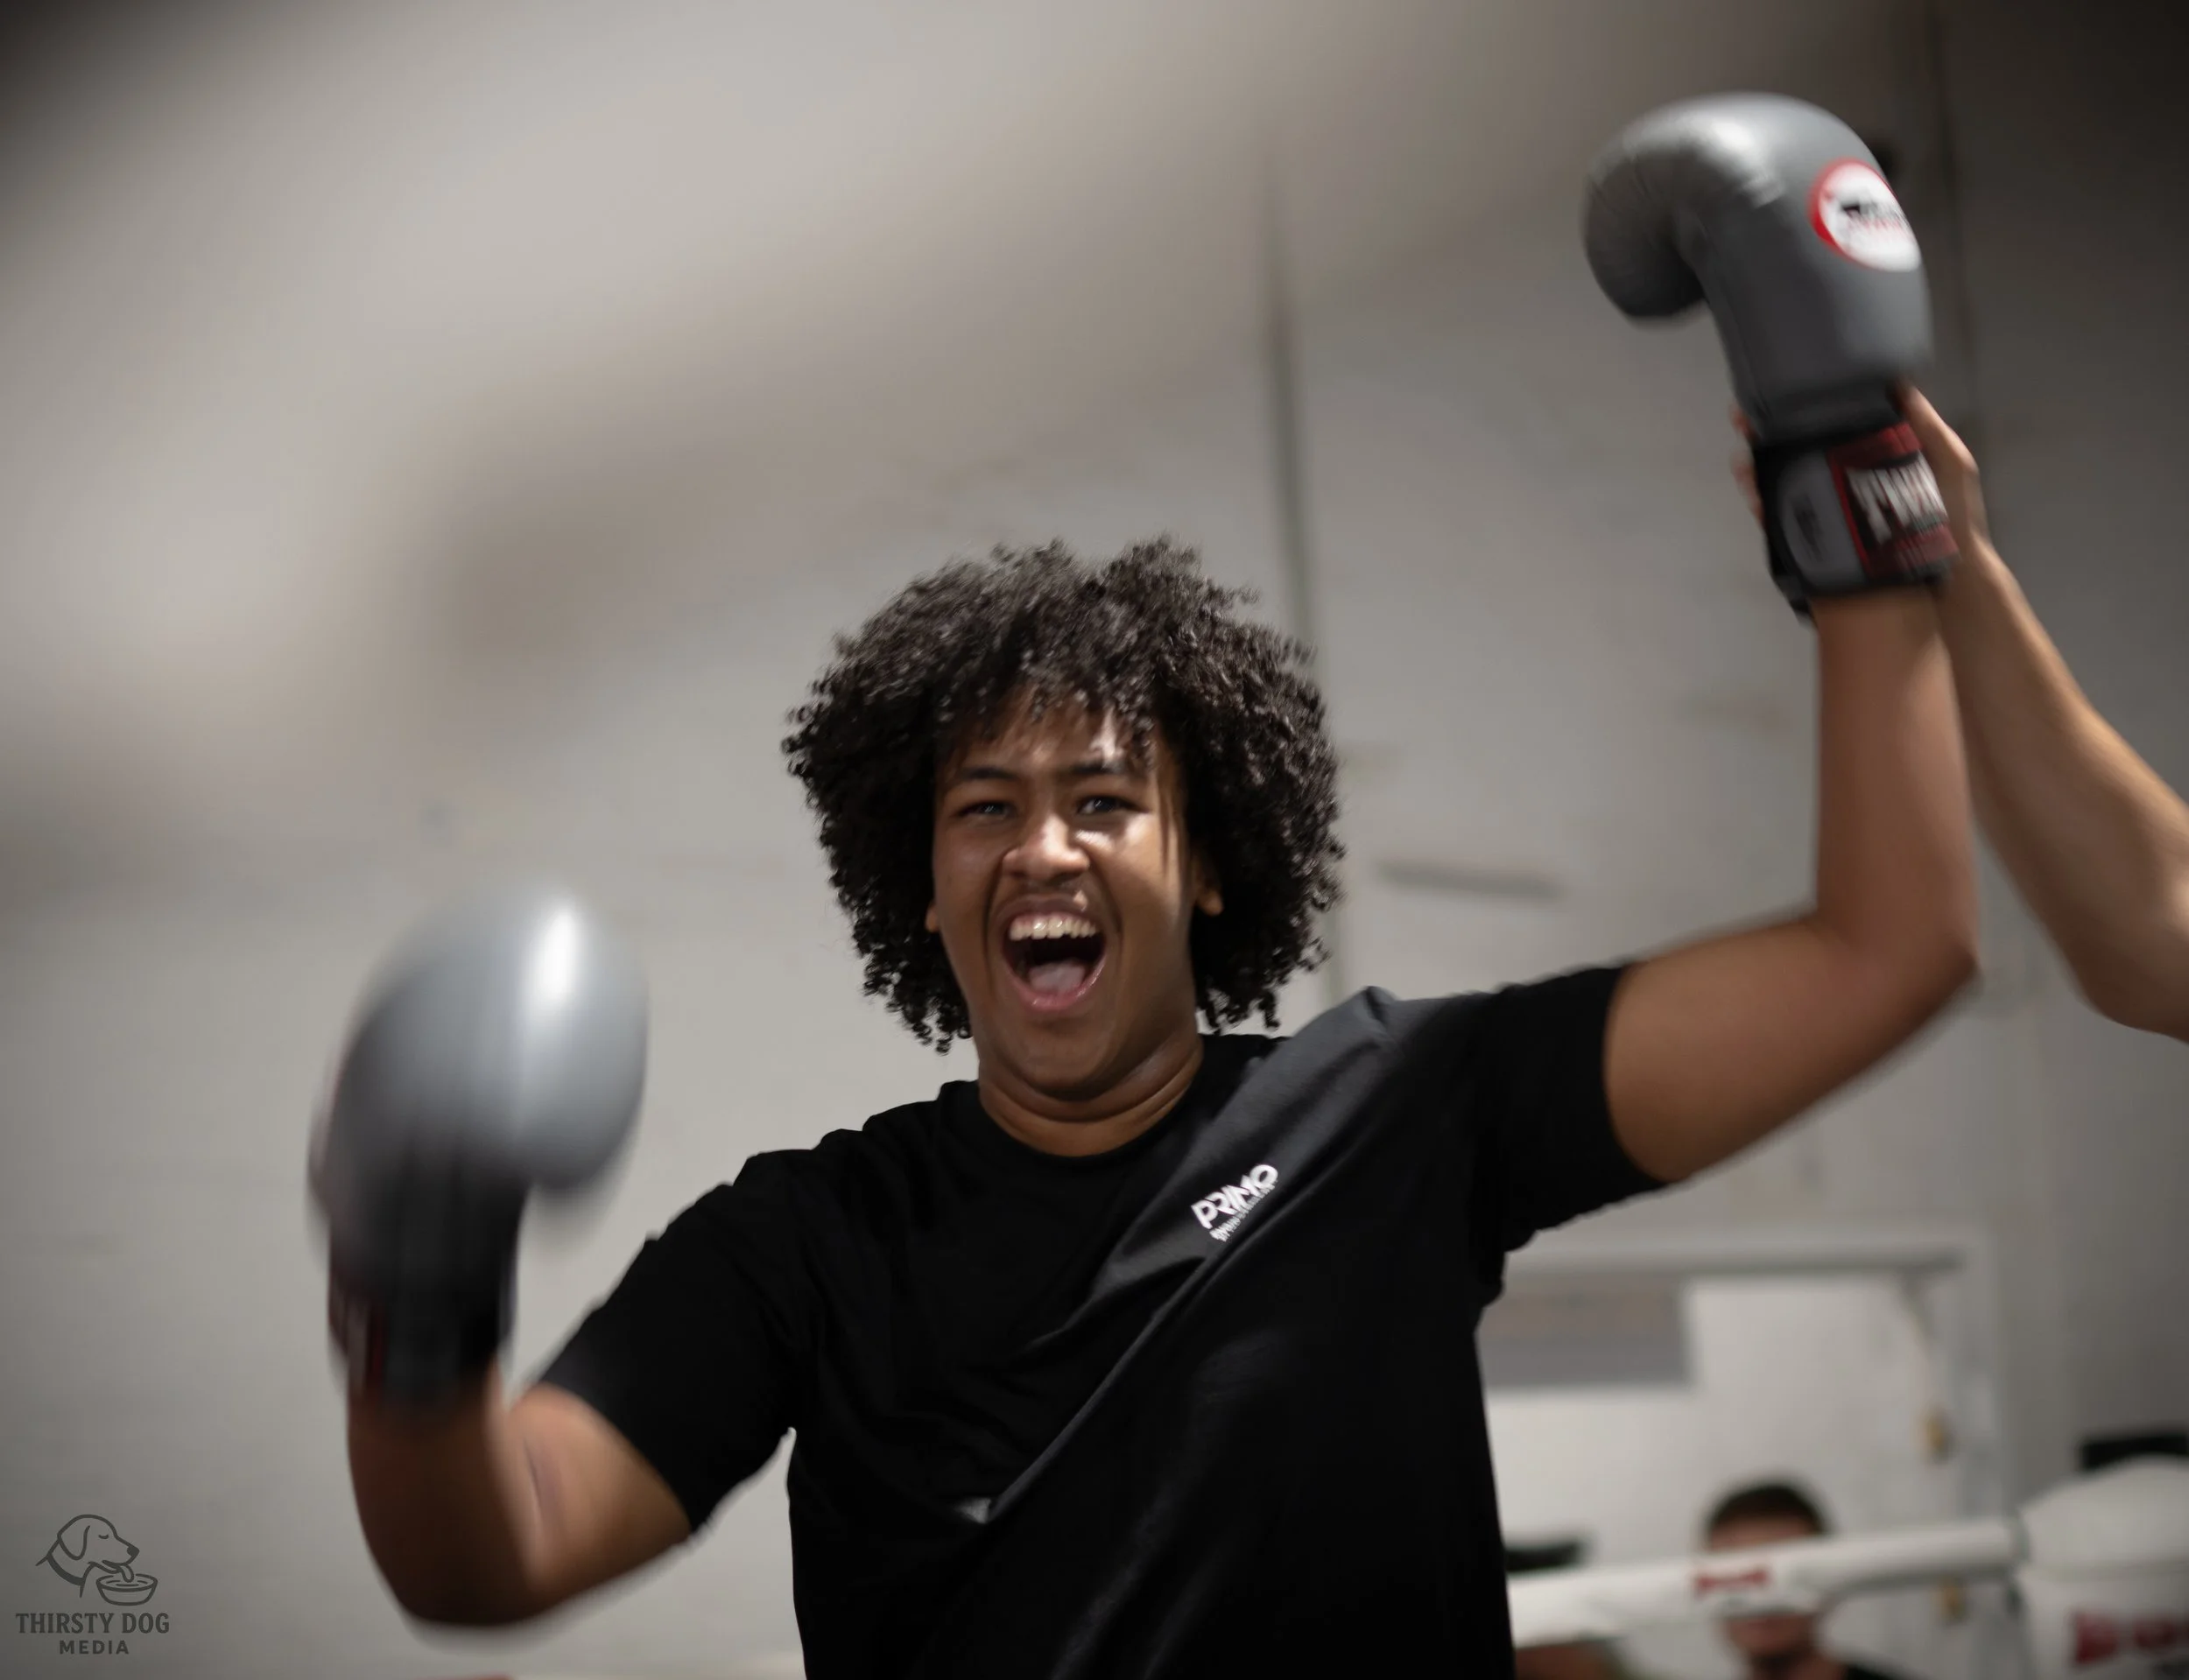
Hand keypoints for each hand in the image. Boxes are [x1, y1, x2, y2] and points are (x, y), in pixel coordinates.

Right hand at [1729, 386, 1993, 558]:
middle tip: (1745, 418)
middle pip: (1800, 453)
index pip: (1832, 428)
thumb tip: (1892, 381)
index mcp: (1871, 460)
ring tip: (1743, 452)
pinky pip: (1784, 524)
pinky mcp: (1819, 546)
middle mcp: (1845, 484)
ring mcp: (1830, 515)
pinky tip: (1752, 489)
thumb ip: (1922, 424)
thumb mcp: (1948, 460)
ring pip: (1785, 486)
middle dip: (1770, 434)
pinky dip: (1763, 506)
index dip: (1805, 409)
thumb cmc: (1954, 518)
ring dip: (1759, 467)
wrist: (1951, 586)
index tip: (1782, 390)